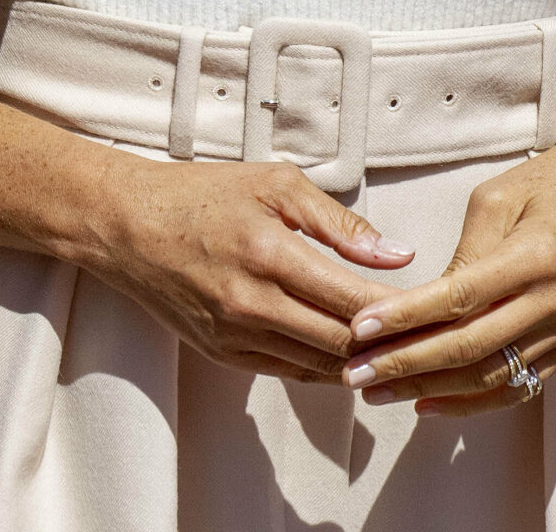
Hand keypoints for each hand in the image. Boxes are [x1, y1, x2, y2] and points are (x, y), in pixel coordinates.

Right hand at [84, 157, 417, 381]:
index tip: (429, 307)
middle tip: (420, 333)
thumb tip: (397, 255)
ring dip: (358, 361)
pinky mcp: (222, 355)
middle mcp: (251, 302)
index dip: (399, 312)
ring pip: (319, 367)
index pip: (353, 300)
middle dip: (387, 344)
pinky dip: (321, 365)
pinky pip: (288, 371)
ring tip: (390, 346)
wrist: (126, 224)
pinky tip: (340, 350)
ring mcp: (235, 335)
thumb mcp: (272, 184)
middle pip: (342, 344)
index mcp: (268, 251)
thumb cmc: (200, 195)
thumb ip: (339, 221)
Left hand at [340, 125, 555, 411]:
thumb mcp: (496, 197)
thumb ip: (465, 251)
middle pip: (470, 348)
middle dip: (407, 365)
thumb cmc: (552, 182)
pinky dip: (472, 402)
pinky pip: (518, 386)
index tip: (361, 328)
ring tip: (378, 392)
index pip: (459, 298)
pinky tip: (429, 402)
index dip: (406, 317)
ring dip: (431, 388)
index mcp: (535, 258)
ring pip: (491, 377)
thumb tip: (425, 300)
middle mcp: (554, 303)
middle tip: (356, 373)